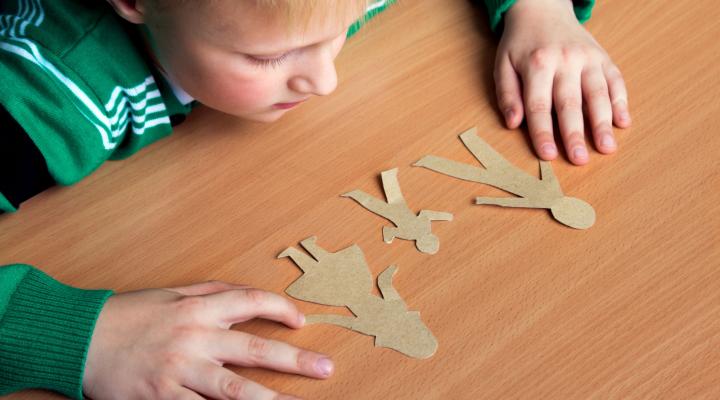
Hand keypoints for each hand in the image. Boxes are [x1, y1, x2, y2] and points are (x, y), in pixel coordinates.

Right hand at [83, 281, 332, 399]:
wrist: (80, 338)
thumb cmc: (129, 313)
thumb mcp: (173, 292)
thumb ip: (212, 291)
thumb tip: (249, 295)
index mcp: (198, 307)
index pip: (251, 302)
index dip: (281, 308)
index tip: (301, 320)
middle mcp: (194, 338)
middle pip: (254, 349)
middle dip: (295, 360)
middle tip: (325, 368)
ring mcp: (179, 371)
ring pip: (234, 390)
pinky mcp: (162, 398)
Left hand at [494, 0, 630, 164]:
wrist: (543, 9)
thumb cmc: (520, 44)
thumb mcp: (503, 65)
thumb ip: (507, 94)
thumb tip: (513, 123)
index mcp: (537, 64)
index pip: (539, 105)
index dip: (543, 133)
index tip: (548, 156)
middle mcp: (565, 60)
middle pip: (570, 103)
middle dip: (575, 134)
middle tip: (580, 160)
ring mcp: (588, 57)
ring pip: (598, 93)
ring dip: (603, 123)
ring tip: (607, 148)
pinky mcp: (603, 56)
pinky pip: (615, 80)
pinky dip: (621, 102)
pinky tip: (624, 123)